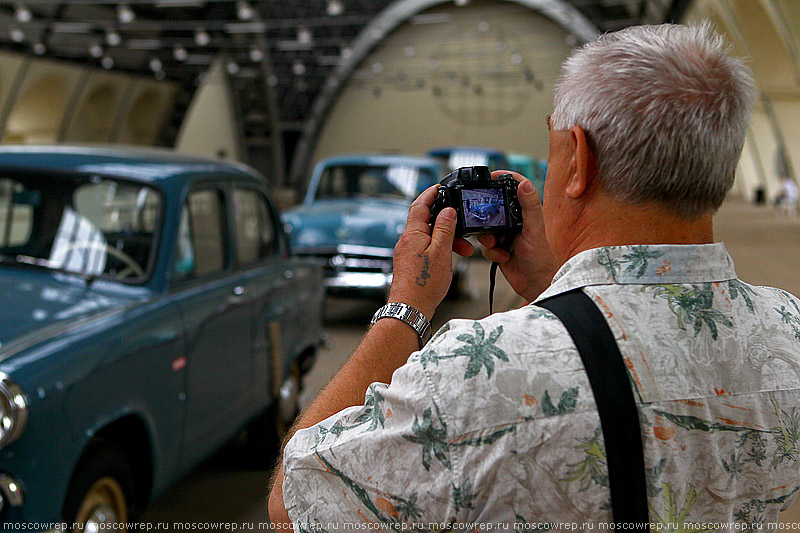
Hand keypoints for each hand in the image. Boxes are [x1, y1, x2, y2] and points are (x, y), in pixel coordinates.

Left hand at [389, 185, 470, 318]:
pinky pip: (426, 248)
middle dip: (446, 222)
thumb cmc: (423, 285)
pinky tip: (450, 257)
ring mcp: (407, 252)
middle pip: (427, 221)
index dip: (430, 194)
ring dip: (446, 239)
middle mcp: (407, 241)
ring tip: (462, 249)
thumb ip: (444, 229)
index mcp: (412, 234)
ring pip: (429, 237)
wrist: (410, 308)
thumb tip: (447, 211)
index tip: (440, 187)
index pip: (419, 205)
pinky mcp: (410, 263)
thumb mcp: (441, 252)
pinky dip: (440, 249)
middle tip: (462, 226)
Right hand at [477, 170, 558, 301]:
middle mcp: (515, 221)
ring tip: (498, 245)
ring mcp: (506, 235)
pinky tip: (503, 257)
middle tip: (491, 228)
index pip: (515, 188)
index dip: (503, 179)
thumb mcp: (534, 229)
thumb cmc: (541, 257)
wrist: (534, 283)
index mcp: (526, 212)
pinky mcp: (498, 248)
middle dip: (488, 219)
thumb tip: (524, 184)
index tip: (491, 176)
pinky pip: (485, 246)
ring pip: (486, 228)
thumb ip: (530, 206)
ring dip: (489, 239)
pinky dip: (492, 252)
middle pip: (494, 208)